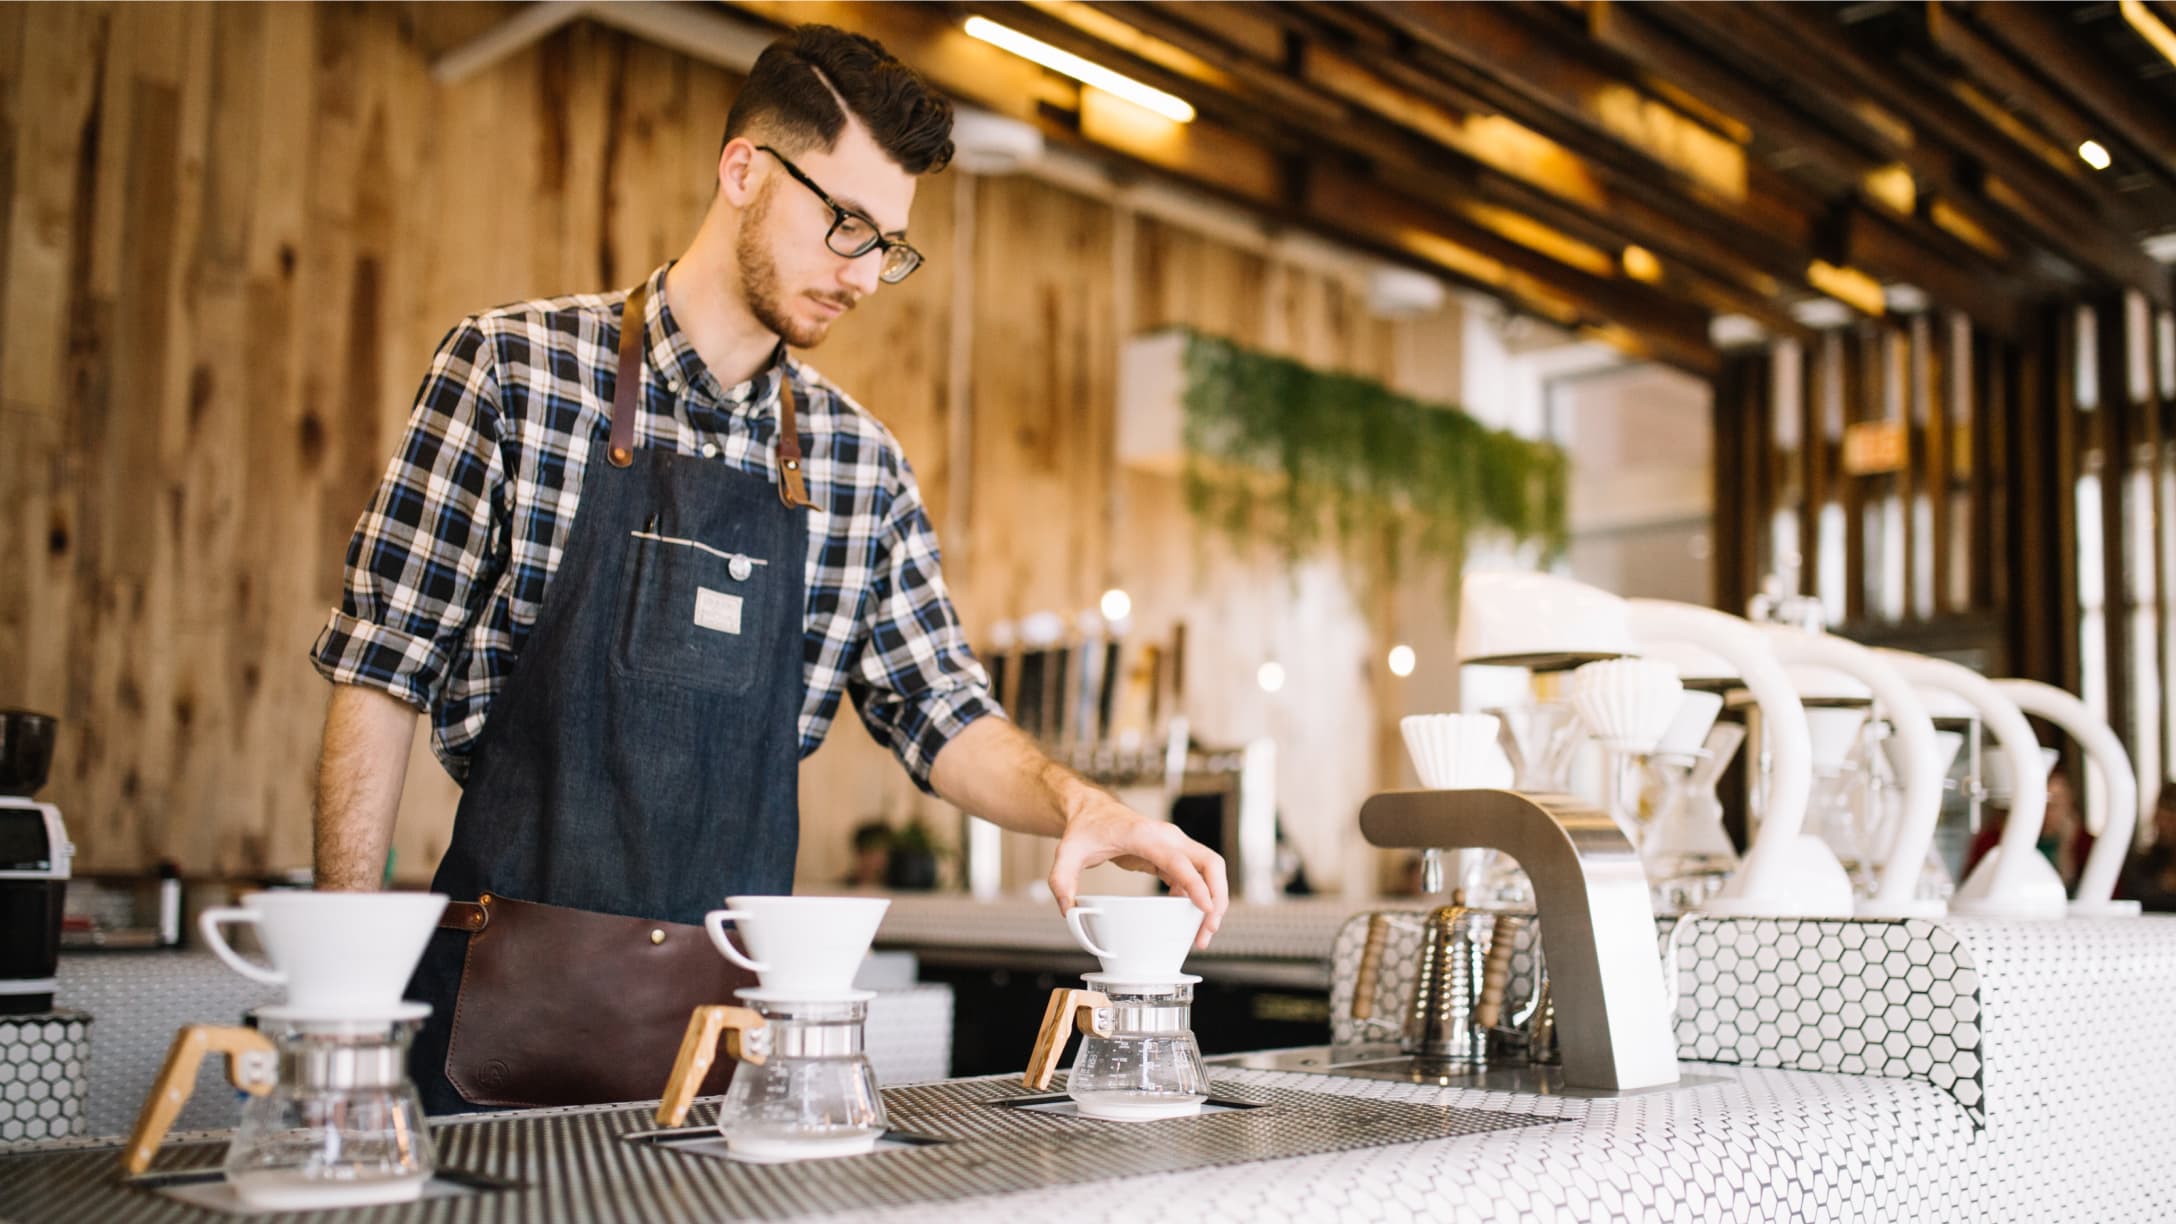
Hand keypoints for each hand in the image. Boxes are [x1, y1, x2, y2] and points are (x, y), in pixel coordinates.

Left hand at [1048, 788, 1228, 948]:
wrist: (1092, 810)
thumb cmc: (1085, 828)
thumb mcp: (1066, 854)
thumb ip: (1061, 881)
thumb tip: (1068, 911)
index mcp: (1146, 836)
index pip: (1180, 861)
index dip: (1196, 885)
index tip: (1205, 909)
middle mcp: (1168, 837)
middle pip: (1210, 864)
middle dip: (1216, 898)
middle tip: (1208, 929)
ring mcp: (1175, 844)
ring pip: (1209, 870)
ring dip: (1213, 900)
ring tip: (1202, 933)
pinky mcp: (1173, 854)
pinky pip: (1196, 875)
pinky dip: (1198, 896)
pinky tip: (1185, 916)